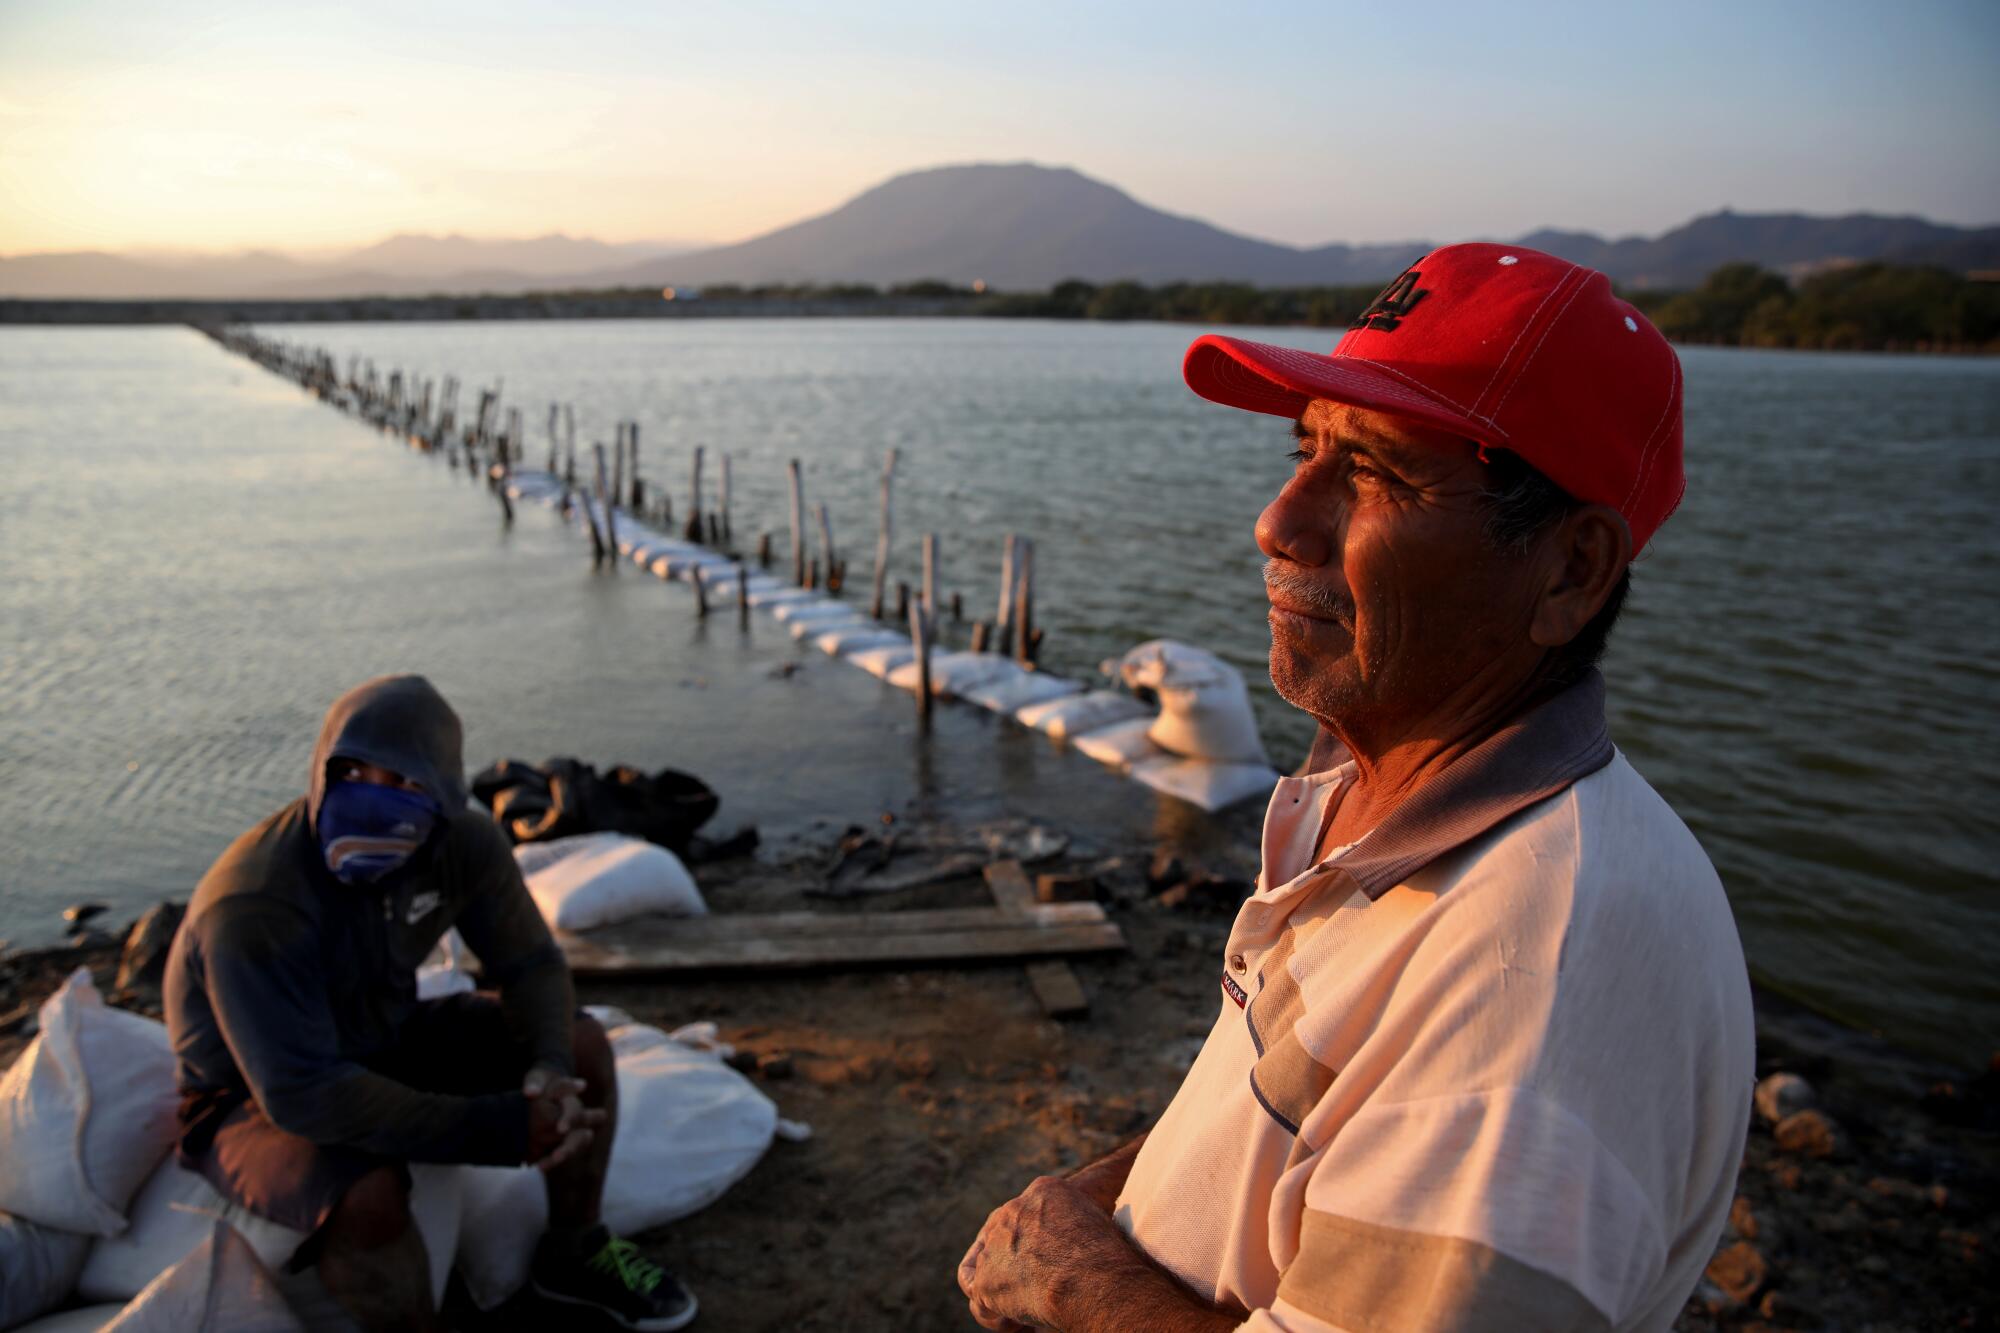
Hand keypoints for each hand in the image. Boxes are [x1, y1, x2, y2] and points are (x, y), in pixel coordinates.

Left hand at [523, 1064, 604, 1171]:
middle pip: (582, 1136)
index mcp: (572, 1102)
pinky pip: (558, 1156)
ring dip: (560, 1157)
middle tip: (557, 1156)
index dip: (570, 1120)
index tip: (560, 1129)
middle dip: (571, 1147)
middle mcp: (576, 1120)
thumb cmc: (539, 1081)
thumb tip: (531, 1093)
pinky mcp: (558, 1144)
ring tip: (541, 1166)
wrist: (536, 1092)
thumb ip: (534, 1083)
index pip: (576, 1112)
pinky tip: (535, 1164)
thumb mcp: (536, 1077)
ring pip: (572, 1149)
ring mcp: (569, 1134)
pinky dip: (548, 1161)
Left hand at [958, 1175, 1132, 1331]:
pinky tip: (1017, 1324)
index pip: (1029, 1214)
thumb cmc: (1111, 1258)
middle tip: (1042, 1291)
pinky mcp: (985, 1278)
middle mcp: (1013, 1209)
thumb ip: (1076, 1227)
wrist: (1094, 1280)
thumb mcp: (1099, 1224)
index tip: (1057, 1266)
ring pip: (987, 1265)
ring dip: (1004, 1290)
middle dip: (1020, 1267)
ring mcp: (995, 1243)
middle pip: (1004, 1237)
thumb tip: (1072, 1250)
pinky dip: (992, 1312)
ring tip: (1026, 1311)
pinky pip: (976, 1294)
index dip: (1038, 1244)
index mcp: (1044, 1191)